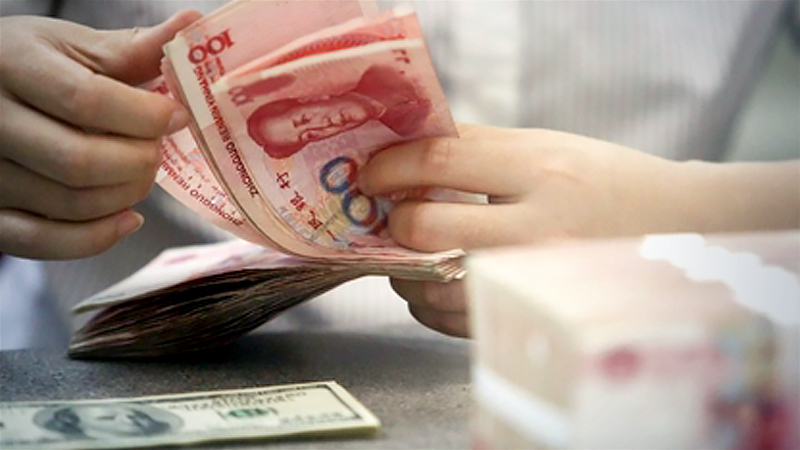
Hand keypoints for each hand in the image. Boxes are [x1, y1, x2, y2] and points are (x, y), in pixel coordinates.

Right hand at [0, 12, 200, 258]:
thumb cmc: (29, 65)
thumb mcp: (72, 46)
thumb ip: (132, 50)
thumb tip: (195, 26)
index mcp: (12, 66)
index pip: (86, 101)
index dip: (144, 115)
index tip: (177, 116)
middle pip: (79, 161)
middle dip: (139, 161)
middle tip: (158, 148)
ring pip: (70, 203)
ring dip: (127, 195)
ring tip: (142, 171)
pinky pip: (44, 242)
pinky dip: (97, 238)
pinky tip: (129, 219)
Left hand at [359, 124, 684, 335]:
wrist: (676, 230)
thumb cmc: (606, 181)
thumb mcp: (548, 147)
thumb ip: (479, 150)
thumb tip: (406, 154)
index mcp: (540, 171)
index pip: (439, 161)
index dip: (390, 165)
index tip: (370, 172)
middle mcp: (535, 229)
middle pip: (426, 227)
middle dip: (392, 220)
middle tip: (390, 214)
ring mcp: (533, 281)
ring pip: (430, 286)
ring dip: (403, 268)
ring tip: (411, 251)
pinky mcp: (530, 318)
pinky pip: (451, 322)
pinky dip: (428, 303)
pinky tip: (436, 283)